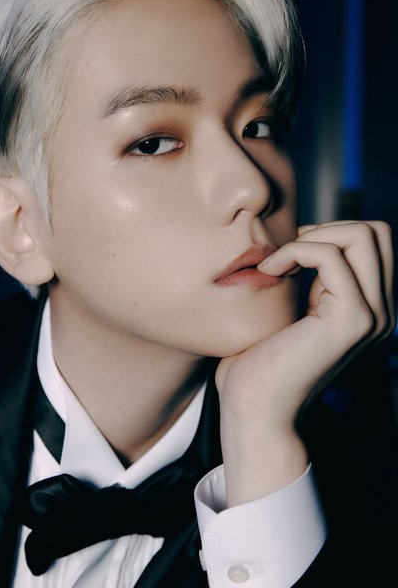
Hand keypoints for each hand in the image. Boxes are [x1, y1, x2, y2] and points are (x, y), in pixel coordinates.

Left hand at [215, 220, 394, 504]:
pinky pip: (330, 257)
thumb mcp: (297, 309)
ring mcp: (373, 317)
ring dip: (309, 238)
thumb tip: (310, 236)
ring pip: (362, 236)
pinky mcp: (351, 320)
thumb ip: (315, 281)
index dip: (332, 231)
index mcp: (371, 308)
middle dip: (326, 227)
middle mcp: (382, 312)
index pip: (374, 241)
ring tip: (276, 264)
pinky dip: (294, 251)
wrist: (254, 408)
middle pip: (376, 232)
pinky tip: (269, 272)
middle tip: (288, 253)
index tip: (292, 252)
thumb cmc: (261, 360)